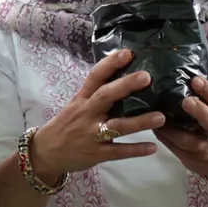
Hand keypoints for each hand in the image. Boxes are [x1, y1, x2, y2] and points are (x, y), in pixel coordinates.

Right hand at [26, 49, 160, 181]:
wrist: (46, 153)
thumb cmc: (65, 125)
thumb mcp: (75, 106)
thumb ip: (95, 95)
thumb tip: (123, 78)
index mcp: (81, 100)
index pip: (95, 77)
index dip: (110, 64)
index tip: (127, 53)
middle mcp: (86, 114)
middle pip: (106, 96)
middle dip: (126, 86)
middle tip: (147, 77)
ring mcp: (91, 135)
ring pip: (117, 125)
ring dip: (139, 121)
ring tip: (161, 117)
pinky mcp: (96, 154)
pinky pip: (118, 151)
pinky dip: (135, 150)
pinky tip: (152, 147)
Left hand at [158, 74, 207, 184]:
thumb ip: (207, 99)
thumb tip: (186, 75)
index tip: (195, 80)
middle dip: (200, 112)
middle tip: (186, 101)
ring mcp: (205, 149)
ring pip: (188, 140)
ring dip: (172, 129)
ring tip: (157, 116)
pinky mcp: (191, 159)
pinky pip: (175, 148)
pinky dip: (164, 138)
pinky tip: (154, 127)